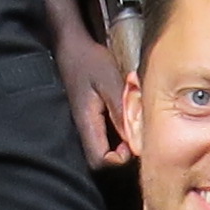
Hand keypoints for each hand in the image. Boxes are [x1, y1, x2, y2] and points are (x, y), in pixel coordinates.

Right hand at [40, 0, 131, 167]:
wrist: (73, 48)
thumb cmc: (90, 61)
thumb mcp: (109, 82)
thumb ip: (121, 111)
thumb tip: (135, 140)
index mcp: (87, 124)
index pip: (99, 161)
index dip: (119, 160)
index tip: (133, 144)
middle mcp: (85, 129)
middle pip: (101, 160)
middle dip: (122, 155)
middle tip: (137, 136)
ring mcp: (87, 124)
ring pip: (105, 149)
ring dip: (123, 144)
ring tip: (135, 126)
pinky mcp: (92, 118)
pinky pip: (106, 136)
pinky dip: (120, 133)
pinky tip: (129, 118)